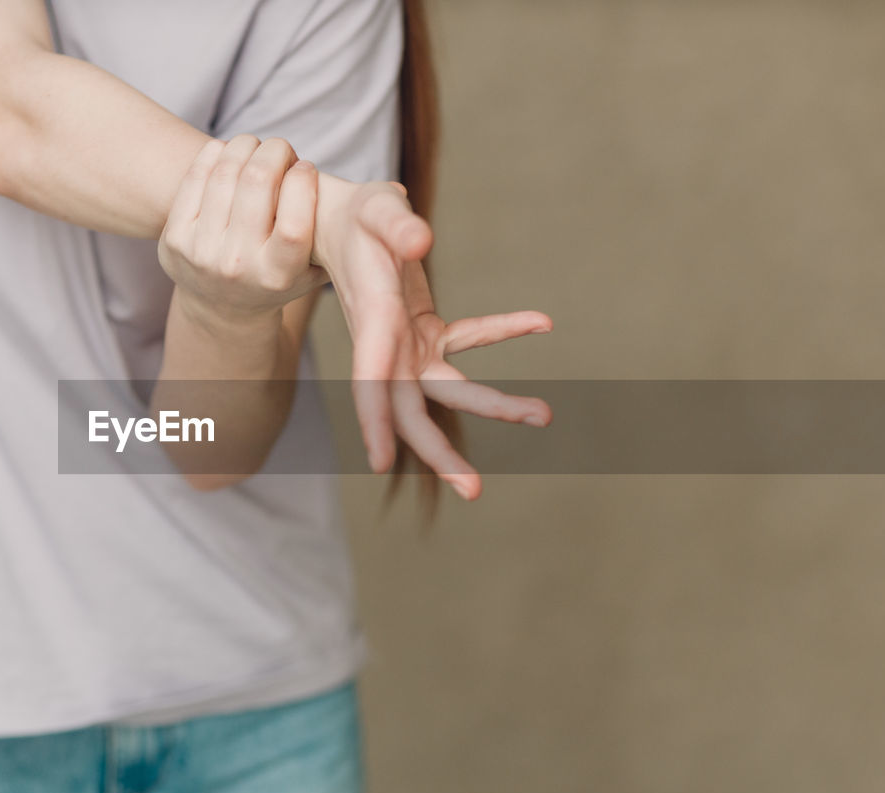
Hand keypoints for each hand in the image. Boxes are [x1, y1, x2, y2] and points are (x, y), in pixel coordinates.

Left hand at [158, 136, 329, 329]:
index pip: (294, 222)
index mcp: (278, 276)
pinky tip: (228, 152)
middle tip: (281, 150)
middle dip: (274, 152)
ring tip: (256, 148)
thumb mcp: (315, 268)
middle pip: (258, 183)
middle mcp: (238, 267)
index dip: (302, 182)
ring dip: (246, 146)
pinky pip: (196, 177)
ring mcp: (202, 253)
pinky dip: (216, 154)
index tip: (306, 168)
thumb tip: (385, 189)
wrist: (222, 309)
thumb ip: (342, 234)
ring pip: (226, 173)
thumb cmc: (279, 275)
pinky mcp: (175, 239)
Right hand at [314, 178, 552, 500]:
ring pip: (448, 391)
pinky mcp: (424, 332)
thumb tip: (422, 239)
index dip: (374, 421)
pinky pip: (469, 339)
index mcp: (373, 323)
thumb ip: (394, 222)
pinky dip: (504, 330)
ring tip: (543, 415)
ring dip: (494, 405)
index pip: (370, 380)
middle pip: (409, 411)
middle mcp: (388, 348)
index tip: (381, 463)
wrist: (341, 225)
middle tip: (473, 490)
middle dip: (439, 452)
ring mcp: (407, 346)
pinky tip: (541, 322)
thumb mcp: (374, 209)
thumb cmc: (357, 216)